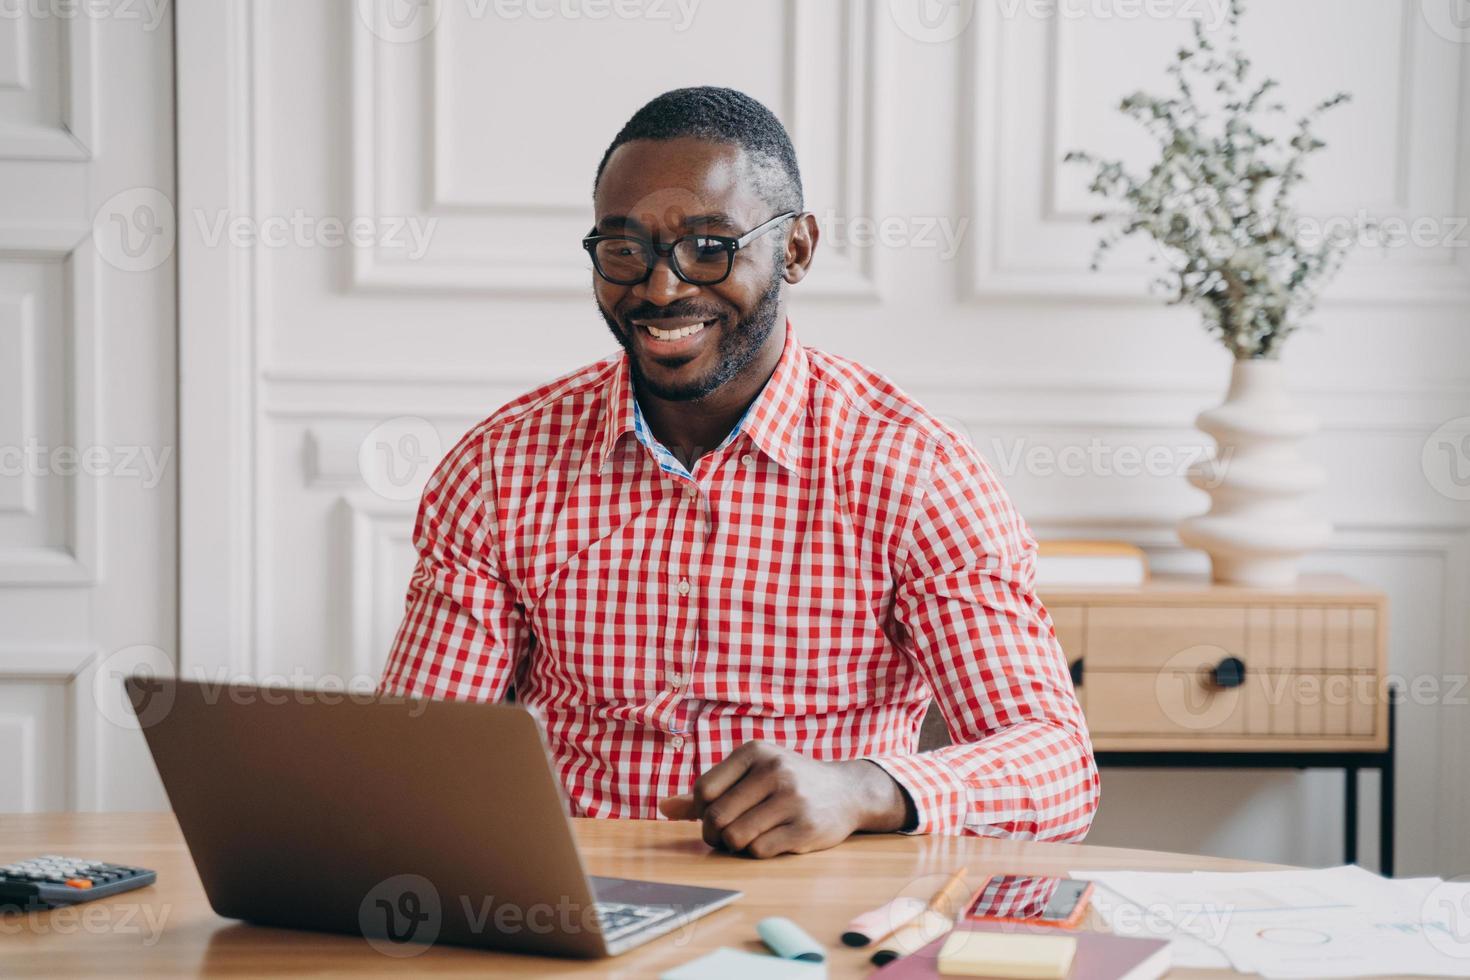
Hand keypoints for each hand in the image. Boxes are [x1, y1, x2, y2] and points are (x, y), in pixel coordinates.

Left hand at [657, 741, 913, 857]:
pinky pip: (760, 851)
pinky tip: (773, 840)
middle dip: (715, 834)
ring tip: (750, 837)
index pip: (703, 791)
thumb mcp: (751, 773)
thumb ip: (709, 791)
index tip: (715, 817)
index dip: (701, 813)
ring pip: (736, 837)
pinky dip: (758, 852)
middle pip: (717, 817)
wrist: (846, 791)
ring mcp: (792, 799)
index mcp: (754, 751)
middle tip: (728, 836)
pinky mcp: (806, 828)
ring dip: (737, 845)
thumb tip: (664, 809)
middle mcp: (773, 770)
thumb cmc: (787, 782)